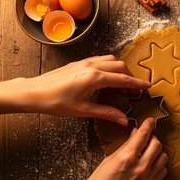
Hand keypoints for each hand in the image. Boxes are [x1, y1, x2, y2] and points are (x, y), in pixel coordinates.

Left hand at [0, 55, 150, 124]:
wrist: (32, 92)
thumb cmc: (54, 102)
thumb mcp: (82, 110)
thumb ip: (106, 112)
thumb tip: (123, 119)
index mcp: (95, 78)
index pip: (123, 79)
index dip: (137, 83)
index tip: (148, 86)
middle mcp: (92, 66)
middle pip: (120, 66)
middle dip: (130, 77)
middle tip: (134, 91)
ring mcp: (84, 62)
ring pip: (111, 60)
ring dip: (120, 70)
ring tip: (122, 84)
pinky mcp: (78, 63)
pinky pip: (100, 60)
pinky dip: (110, 67)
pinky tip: (107, 78)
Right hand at [68, 118, 167, 179]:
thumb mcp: (108, 161)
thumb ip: (124, 146)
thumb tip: (134, 134)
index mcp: (126, 158)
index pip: (143, 135)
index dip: (148, 125)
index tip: (149, 121)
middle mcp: (139, 168)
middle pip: (156, 144)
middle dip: (152, 137)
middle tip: (146, 137)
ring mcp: (146, 179)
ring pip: (162, 157)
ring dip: (157, 151)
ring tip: (148, 151)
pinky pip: (162, 171)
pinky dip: (158, 165)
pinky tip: (150, 164)